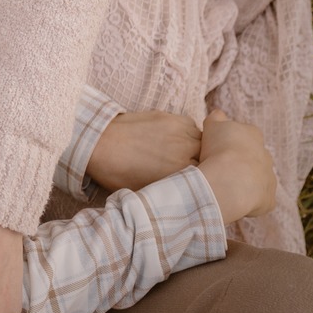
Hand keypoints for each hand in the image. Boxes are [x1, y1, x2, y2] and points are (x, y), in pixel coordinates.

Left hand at [86, 110, 202, 192]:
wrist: (100, 144)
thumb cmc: (119, 173)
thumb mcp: (149, 192)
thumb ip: (175, 190)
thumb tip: (188, 193)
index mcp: (182, 175)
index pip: (212, 177)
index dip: (208, 180)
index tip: (204, 182)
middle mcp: (186, 152)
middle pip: (212, 157)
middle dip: (208, 163)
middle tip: (199, 168)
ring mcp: (180, 133)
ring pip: (204, 140)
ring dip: (201, 147)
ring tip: (189, 154)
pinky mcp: (171, 118)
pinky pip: (191, 126)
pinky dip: (189, 133)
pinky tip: (178, 140)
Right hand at [195, 109, 276, 222]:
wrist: (230, 180)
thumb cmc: (220, 149)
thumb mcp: (212, 125)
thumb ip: (216, 118)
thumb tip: (219, 114)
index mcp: (253, 135)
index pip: (243, 135)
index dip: (228, 142)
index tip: (216, 149)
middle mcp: (266, 155)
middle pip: (252, 158)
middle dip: (239, 162)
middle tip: (220, 169)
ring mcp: (270, 178)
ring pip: (257, 179)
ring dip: (245, 182)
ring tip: (225, 187)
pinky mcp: (269, 199)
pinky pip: (259, 200)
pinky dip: (248, 201)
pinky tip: (233, 201)